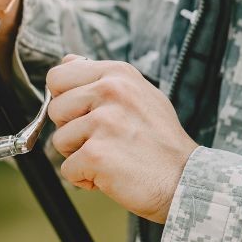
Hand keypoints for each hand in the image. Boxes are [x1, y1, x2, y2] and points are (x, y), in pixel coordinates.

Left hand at [46, 56, 198, 222]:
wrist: (186, 180)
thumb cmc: (160, 143)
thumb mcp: (139, 94)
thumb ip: (101, 78)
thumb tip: (67, 61)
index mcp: (117, 74)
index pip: (58, 75)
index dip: (64, 99)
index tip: (83, 114)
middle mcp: (110, 91)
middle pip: (55, 109)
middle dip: (71, 130)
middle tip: (103, 140)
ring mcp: (103, 122)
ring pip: (59, 140)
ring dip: (79, 156)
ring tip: (112, 156)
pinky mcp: (96, 154)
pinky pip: (67, 169)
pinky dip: (84, 178)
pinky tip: (111, 174)